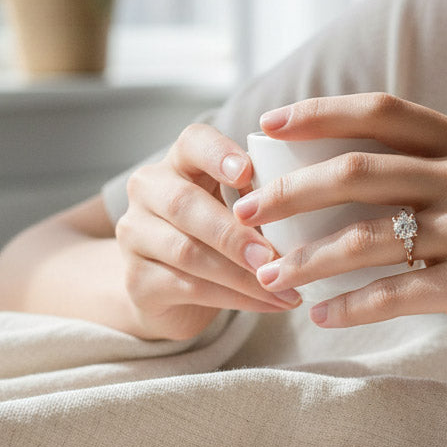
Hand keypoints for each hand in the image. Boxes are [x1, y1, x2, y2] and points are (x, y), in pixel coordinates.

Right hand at [115, 123, 300, 338]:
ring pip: (187, 252)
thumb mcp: (236, 206)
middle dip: (234, 233)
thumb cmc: (218, 234)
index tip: (248, 171)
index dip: (218, 154)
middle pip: (184, 203)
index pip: (192, 142)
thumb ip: (261, 197)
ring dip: (241, 274)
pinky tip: (270, 304)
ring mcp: (134, 235)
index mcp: (178, 162)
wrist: (172, 290)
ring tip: (283, 287)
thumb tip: (312, 202)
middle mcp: (148, 191)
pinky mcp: (137, 280)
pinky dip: (236, 298)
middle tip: (273, 256)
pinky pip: (189, 288)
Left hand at [233, 93, 446, 367]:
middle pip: (357, 169)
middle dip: (289, 190)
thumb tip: (356, 179)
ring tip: (270, 274)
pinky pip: (395, 291)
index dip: (320, 112)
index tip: (269, 123)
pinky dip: (350, 305)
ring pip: (364, 234)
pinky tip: (324, 316)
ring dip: (306, 257)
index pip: (382, 111)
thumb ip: (442, 171)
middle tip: (247, 213)